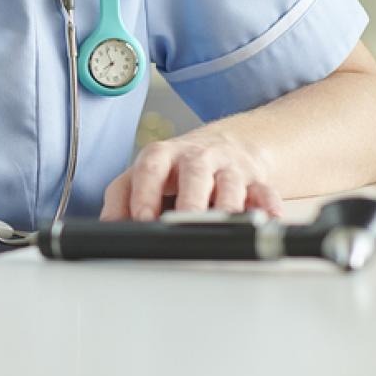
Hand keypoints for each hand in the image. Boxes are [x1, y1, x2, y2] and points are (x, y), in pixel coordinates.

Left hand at [101, 128, 281, 220]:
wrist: (222, 146)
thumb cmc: (175, 169)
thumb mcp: (141, 176)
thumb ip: (120, 199)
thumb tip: (107, 229)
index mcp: (162, 156)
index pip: (150, 169)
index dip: (146, 193)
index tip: (143, 218)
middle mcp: (196, 158)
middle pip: (194, 174)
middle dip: (190, 201)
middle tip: (185, 223)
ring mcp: (228, 168)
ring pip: (231, 185)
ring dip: (227, 206)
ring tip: (222, 225)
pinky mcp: (256, 181)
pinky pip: (265, 193)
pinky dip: (268, 207)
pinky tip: (267, 220)